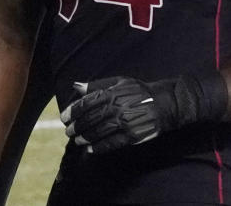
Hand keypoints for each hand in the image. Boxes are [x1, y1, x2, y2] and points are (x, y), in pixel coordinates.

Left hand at [60, 73, 227, 153]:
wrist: (165, 103)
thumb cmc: (140, 91)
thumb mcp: (119, 82)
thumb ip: (97, 85)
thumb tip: (76, 86)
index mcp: (112, 93)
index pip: (87, 103)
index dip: (73, 111)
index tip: (64, 117)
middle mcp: (117, 107)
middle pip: (91, 119)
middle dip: (77, 126)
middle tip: (68, 131)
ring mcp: (125, 122)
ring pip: (99, 132)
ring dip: (85, 137)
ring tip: (77, 140)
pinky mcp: (133, 135)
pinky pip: (112, 143)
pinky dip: (100, 147)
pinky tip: (92, 149)